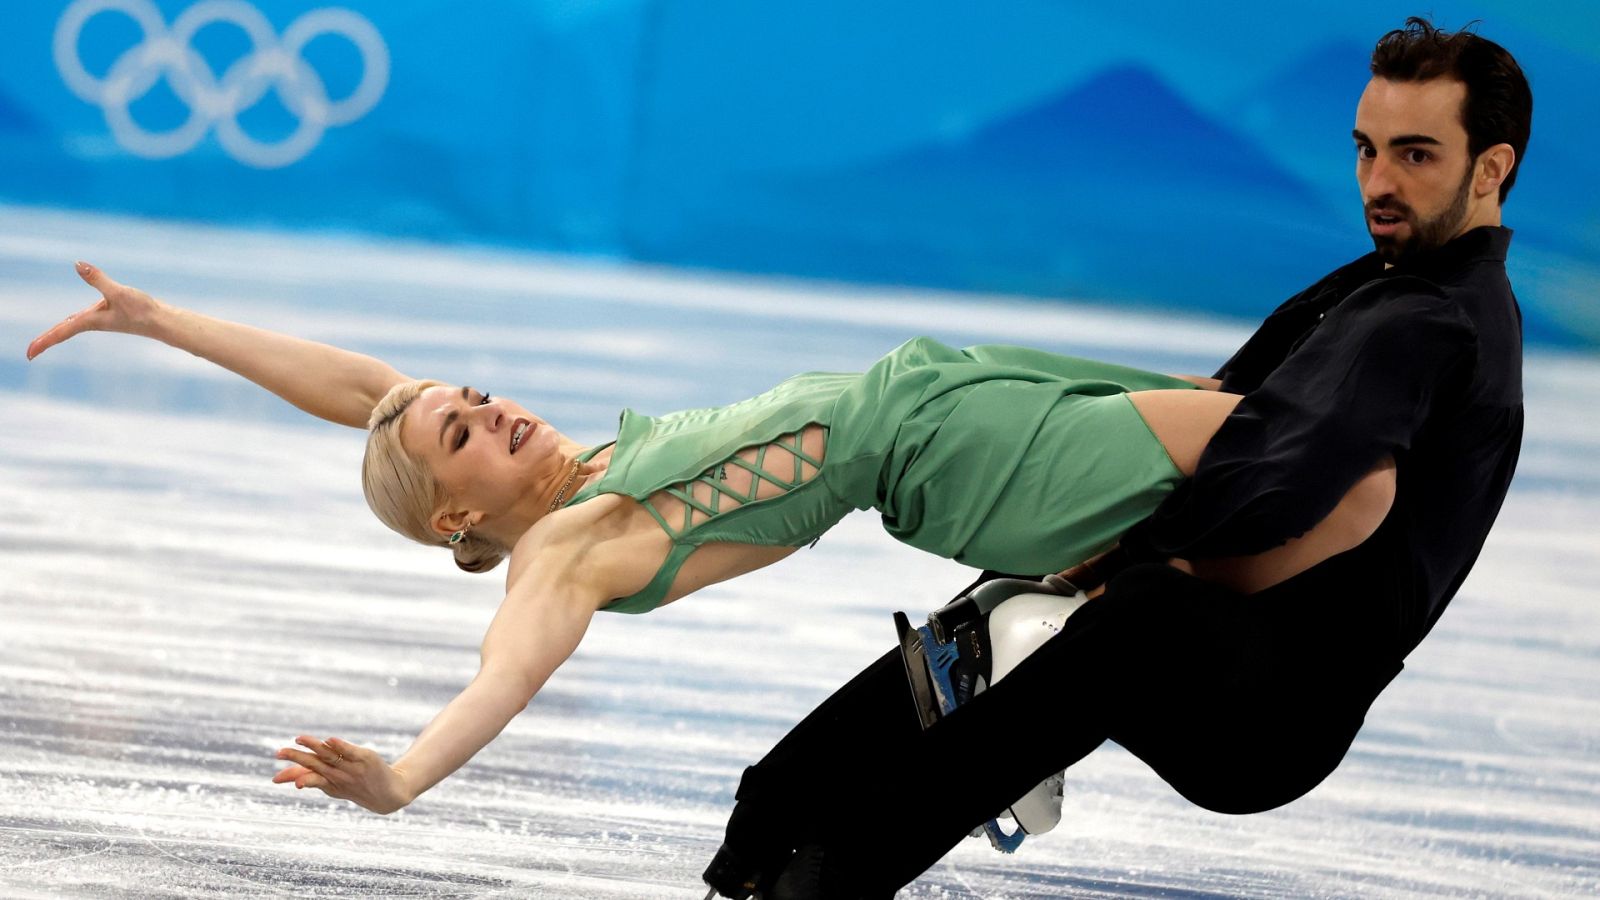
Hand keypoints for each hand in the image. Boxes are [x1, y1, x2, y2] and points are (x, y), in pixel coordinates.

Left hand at [26, 261, 165, 359]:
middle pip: (64, 332)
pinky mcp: (111, 315)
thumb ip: (97, 279)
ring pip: (73, 326)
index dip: (44, 341)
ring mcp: (102, 320)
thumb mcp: (118, 292)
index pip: (62, 331)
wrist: (164, 322)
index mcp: (92, 321)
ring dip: (58, 333)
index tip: (29, 354)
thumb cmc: (143, 310)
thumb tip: (78, 264)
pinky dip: (72, 323)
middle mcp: (94, 322)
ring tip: (43, 341)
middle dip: (47, 340)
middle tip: (30, 352)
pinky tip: (74, 320)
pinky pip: (83, 321)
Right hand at [272, 735, 413, 814]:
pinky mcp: (365, 758)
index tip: (275, 779)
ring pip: (329, 756)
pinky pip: (350, 752)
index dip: (292, 777)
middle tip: (279, 752)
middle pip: (314, 764)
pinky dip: (340, 746)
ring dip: (314, 747)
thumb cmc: (356, 788)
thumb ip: (314, 779)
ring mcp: (351, 767)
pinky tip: (330, 740)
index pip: (307, 777)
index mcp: (329, 783)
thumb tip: (291, 778)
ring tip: (299, 738)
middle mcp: (338, 775)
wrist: (389, 794)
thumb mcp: (334, 786)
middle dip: (296, 758)